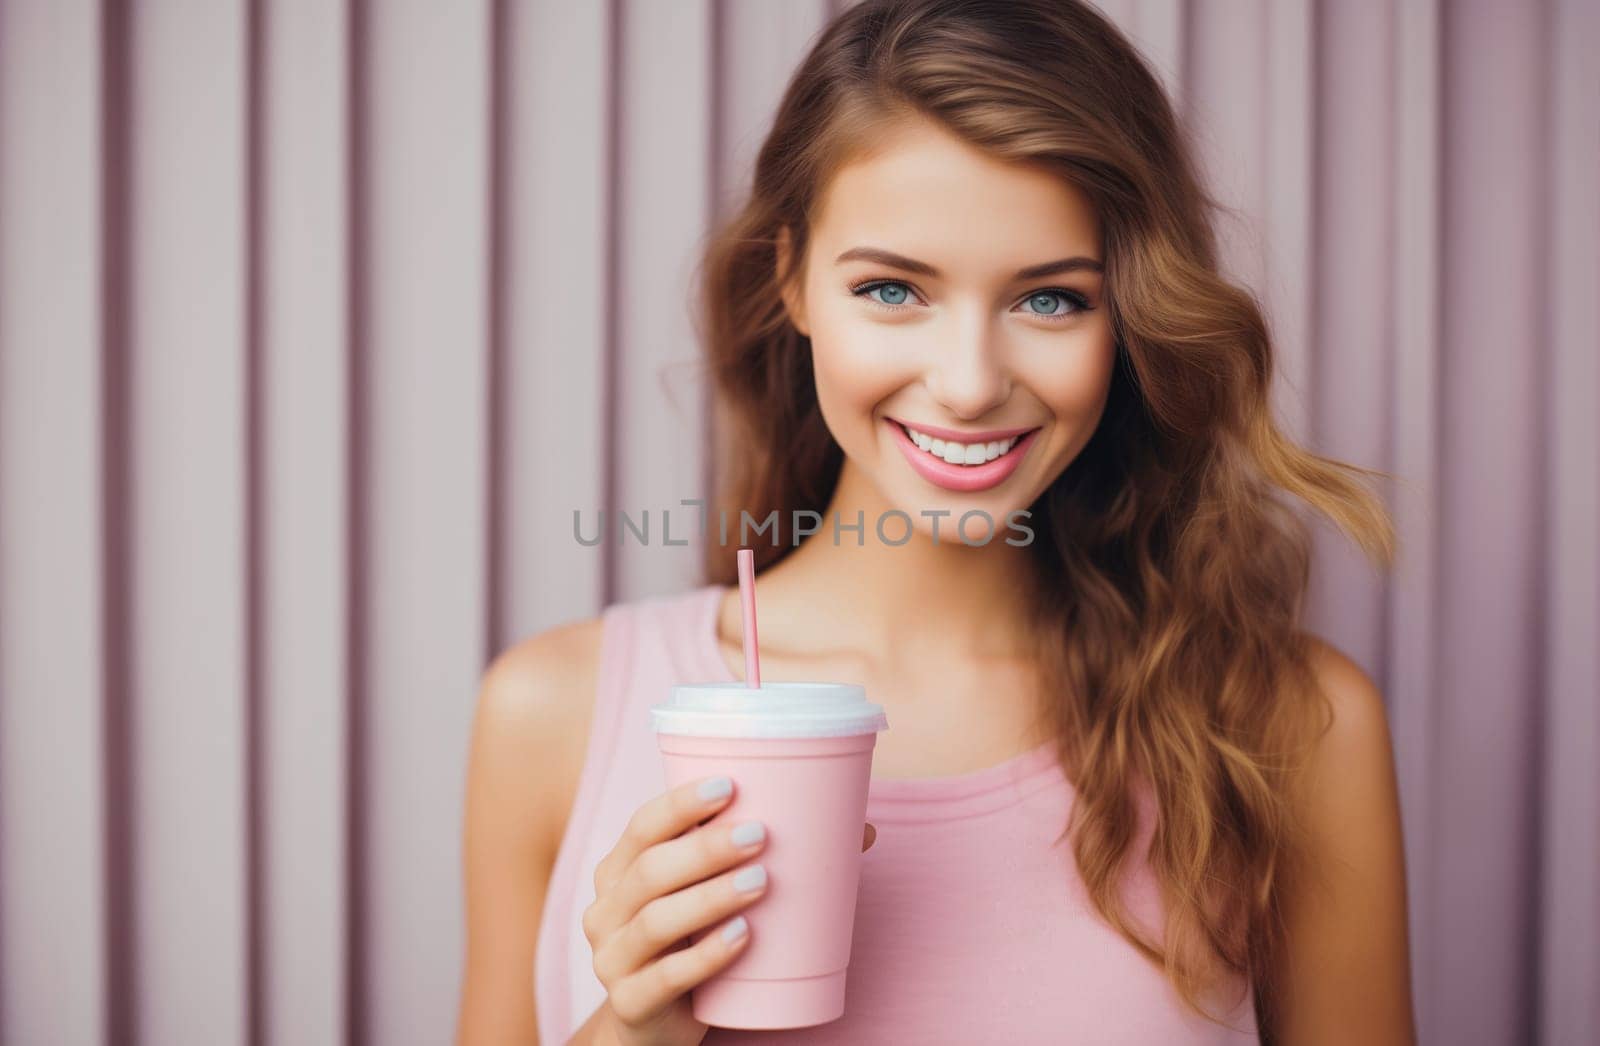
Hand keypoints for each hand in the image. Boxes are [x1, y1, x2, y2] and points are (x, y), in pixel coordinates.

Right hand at [581, 776, 874, 1045]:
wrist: (653, 1025)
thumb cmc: (692, 942)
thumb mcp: (712, 900)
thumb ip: (765, 860)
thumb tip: (861, 829)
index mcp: (620, 871)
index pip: (642, 825)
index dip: (680, 804)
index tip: (728, 785)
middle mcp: (605, 910)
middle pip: (650, 870)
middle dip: (705, 849)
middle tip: (760, 835)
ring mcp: (612, 960)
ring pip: (657, 920)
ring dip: (711, 897)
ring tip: (761, 882)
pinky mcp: (630, 1004)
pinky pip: (665, 978)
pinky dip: (704, 957)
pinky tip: (741, 939)